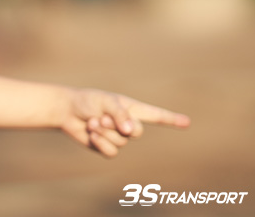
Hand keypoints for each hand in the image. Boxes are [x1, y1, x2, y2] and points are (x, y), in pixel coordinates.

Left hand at [61, 88, 189, 157]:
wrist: (67, 111)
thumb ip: (120, 114)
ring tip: (93, 121)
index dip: (172, 119)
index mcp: (132, 109)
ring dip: (104, 132)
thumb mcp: (105, 101)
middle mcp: (128, 124)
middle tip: (102, 117)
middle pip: (137, 133)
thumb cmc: (88, 101)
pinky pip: (111, 152)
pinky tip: (91, 133)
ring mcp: (118, 137)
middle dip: (118, 126)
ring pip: (121, 142)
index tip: (187, 122)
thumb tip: (131, 131)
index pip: (156, 115)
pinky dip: (100, 142)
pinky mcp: (106, 147)